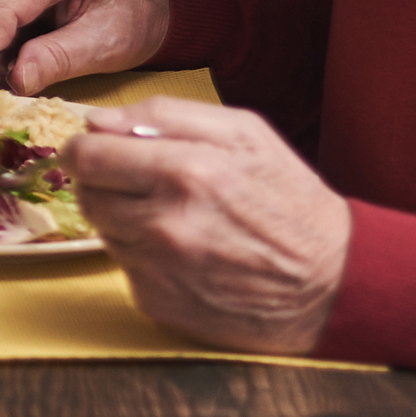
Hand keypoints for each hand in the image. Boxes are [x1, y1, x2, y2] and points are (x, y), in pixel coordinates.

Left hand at [68, 101, 347, 355]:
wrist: (331, 282)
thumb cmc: (290, 200)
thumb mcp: (246, 134)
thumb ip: (166, 115)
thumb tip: (99, 120)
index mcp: (187, 171)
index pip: (88, 156)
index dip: (84, 148)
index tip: (95, 149)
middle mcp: (165, 223)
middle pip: (85, 194)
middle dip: (103, 182)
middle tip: (139, 182)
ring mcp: (158, 268)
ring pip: (102, 230)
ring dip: (124, 218)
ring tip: (173, 216)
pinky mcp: (156, 302)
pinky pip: (123, 266)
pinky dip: (142, 255)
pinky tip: (183, 251)